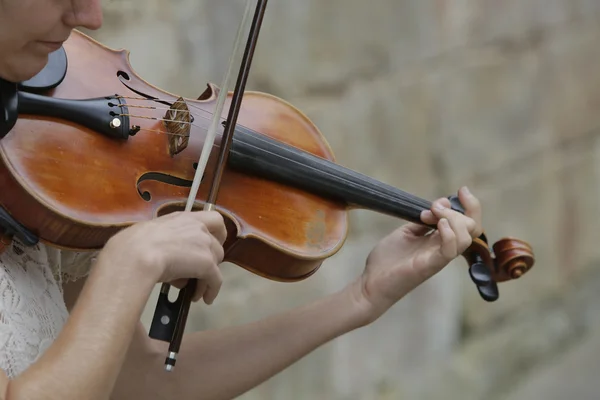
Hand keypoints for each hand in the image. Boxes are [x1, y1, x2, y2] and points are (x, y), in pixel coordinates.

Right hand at [102, 210, 227, 304]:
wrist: (136, 254)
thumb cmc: (134, 244)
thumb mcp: (152, 236)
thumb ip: (165, 241)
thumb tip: (165, 256)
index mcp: (184, 218)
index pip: (214, 219)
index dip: (217, 233)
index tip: (211, 244)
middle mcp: (199, 228)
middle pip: (217, 245)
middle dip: (210, 259)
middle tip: (197, 272)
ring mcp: (205, 244)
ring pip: (215, 263)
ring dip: (206, 277)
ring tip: (193, 289)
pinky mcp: (207, 263)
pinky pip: (216, 280)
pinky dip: (211, 290)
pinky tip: (205, 299)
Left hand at [351, 186, 481, 322]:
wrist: (371, 282)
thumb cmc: (388, 260)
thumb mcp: (406, 232)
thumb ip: (423, 221)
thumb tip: (440, 204)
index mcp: (441, 240)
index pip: (469, 223)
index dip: (471, 205)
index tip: (462, 190)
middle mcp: (444, 249)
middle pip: (472, 227)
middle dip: (456, 209)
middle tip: (432, 208)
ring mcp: (438, 258)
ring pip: (466, 237)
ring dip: (452, 218)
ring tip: (431, 214)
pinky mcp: (429, 265)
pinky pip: (450, 250)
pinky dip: (449, 233)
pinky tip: (436, 224)